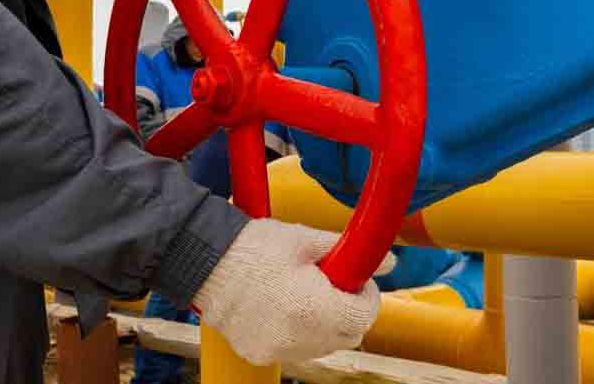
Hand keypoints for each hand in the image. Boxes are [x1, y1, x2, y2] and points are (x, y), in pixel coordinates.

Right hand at [192, 219, 394, 365]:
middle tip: (334, 282)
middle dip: (348, 310)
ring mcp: (278, 350)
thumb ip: (350, 252)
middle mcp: (299, 338)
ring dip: (325, 324)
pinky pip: (293, 349)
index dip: (366, 295)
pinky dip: (297, 332)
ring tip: (305, 292)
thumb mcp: (308, 240)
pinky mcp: (259, 353)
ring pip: (322, 345)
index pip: (365, 317)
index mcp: (316, 309)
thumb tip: (388, 261)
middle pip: (347, 336)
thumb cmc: (255, 246)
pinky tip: (283, 305)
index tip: (355, 278)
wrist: (205, 260)